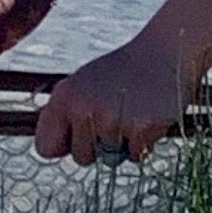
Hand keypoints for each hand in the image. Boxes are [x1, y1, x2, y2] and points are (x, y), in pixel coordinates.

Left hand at [32, 32, 189, 164]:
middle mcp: (84, 108)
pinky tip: (147, 116)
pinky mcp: (141, 129)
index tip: (77, 136)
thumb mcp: (83, 83)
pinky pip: (135, 156)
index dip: (64, 145)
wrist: (166, 53)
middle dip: (97, 147)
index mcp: (64, 96)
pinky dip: (143, 143)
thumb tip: (47, 149)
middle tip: (114, 116)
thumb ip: (63, 113)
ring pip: (110, 160)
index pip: (45, 147)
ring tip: (132, 112)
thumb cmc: (122, 72)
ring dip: (122, 143)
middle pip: (81, 158)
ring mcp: (113, 120)